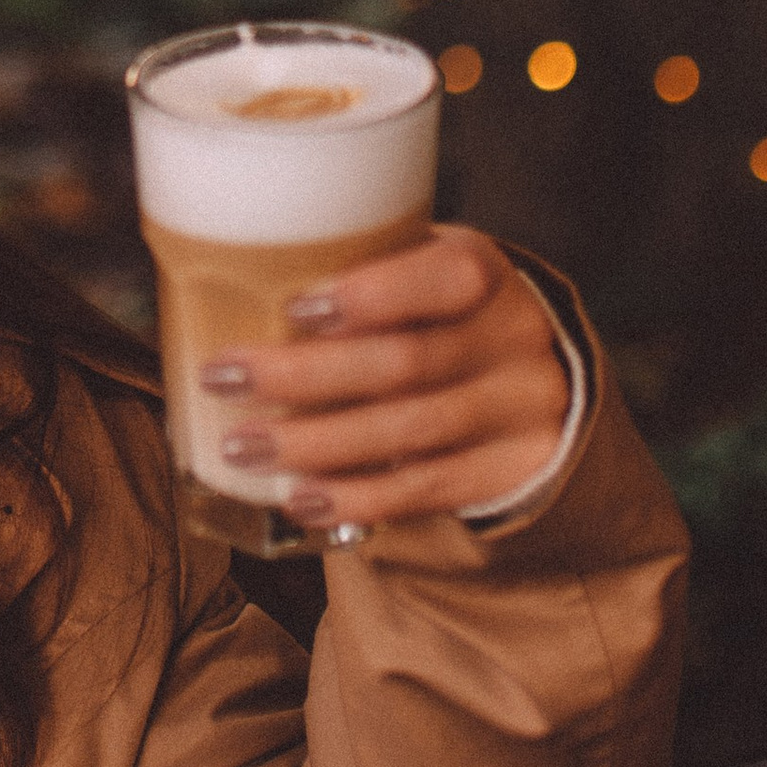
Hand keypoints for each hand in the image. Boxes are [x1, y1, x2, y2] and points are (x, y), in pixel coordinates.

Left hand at [201, 227, 569, 529]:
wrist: (542, 373)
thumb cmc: (443, 311)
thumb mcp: (424, 268)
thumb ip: (361, 271)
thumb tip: (234, 279)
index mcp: (484, 272)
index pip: (444, 278)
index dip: (371, 296)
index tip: (295, 308)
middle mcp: (510, 340)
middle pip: (406, 363)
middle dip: (304, 375)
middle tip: (223, 377)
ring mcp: (515, 412)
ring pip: (408, 433)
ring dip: (314, 444)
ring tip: (241, 446)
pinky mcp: (504, 472)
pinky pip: (423, 490)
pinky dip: (354, 498)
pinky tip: (300, 498)